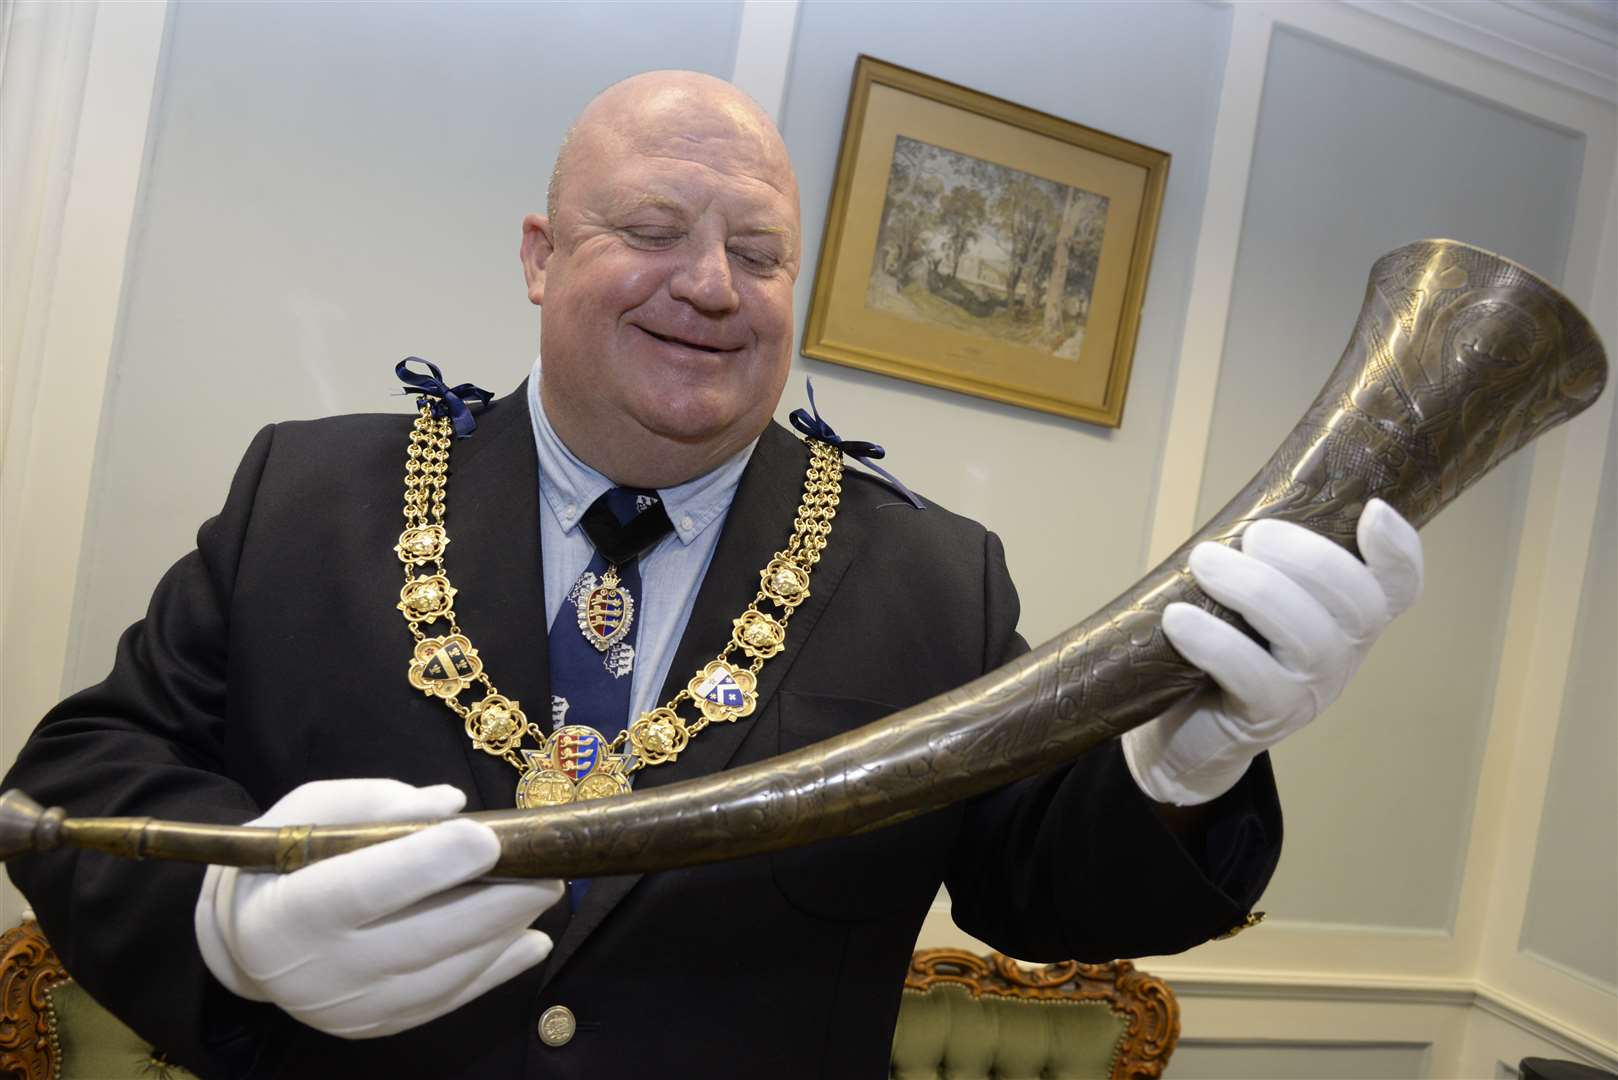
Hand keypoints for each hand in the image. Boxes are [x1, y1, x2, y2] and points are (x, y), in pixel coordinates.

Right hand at [194, 779, 563, 1037]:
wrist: (245, 939)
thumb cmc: (283, 857)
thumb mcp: (310, 811)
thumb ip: (376, 804)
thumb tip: (451, 804)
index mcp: (285, 913)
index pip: (363, 889)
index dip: (428, 865)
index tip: (488, 837)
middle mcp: (316, 973)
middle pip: (419, 940)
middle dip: (495, 905)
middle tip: (551, 870)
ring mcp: (348, 1010)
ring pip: (442, 976)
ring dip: (504, 936)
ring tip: (547, 893)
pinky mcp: (375, 1028)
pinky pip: (445, 1000)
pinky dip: (494, 971)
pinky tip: (531, 940)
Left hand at [1124, 499, 1422, 805]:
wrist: (1183, 735)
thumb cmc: (1217, 651)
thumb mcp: (1247, 602)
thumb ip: (1261, 562)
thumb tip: (1240, 510)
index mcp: (1345, 620)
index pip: (1399, 587)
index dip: (1399, 551)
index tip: (1372, 511)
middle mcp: (1340, 657)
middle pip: (1357, 604)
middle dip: (1307, 558)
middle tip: (1252, 534)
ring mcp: (1308, 693)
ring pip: (1308, 638)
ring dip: (1255, 590)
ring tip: (1205, 561)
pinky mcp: (1265, 720)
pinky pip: (1253, 678)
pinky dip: (1215, 642)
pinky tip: (1178, 618)